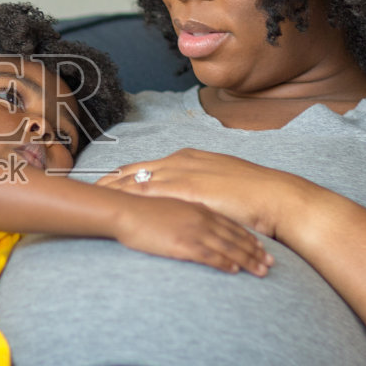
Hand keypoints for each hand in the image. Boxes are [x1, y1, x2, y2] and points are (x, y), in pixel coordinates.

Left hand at [97, 148, 305, 239]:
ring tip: (91, 198)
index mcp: (189, 158)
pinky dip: (129, 198)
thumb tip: (194, 197)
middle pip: (135, 170)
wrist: (276, 197)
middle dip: (111, 180)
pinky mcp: (186, 190)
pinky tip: (113, 206)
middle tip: (88, 189)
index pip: (148, 166)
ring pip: (136, 180)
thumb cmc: (254, 195)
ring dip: (113, 190)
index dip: (126, 174)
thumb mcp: (221, 184)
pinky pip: (149, 194)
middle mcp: (181, 162)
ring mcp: (183, 174)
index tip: (107, 181)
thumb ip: (203, 188)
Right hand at [111, 194, 272, 275]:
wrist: (123, 210)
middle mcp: (201, 217)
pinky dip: (226, 263)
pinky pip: (211, 256)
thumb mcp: (167, 206)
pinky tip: (236, 271)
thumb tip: (190, 225)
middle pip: (235, 236)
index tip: (261, 247)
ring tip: (262, 271)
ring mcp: (194, 230)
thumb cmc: (139, 210)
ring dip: (248, 260)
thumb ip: (183, 214)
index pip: (230, 223)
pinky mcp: (184, 244)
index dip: (247, 236)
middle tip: (271, 263)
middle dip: (255, 250)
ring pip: (229, 247)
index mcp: (198, 207)